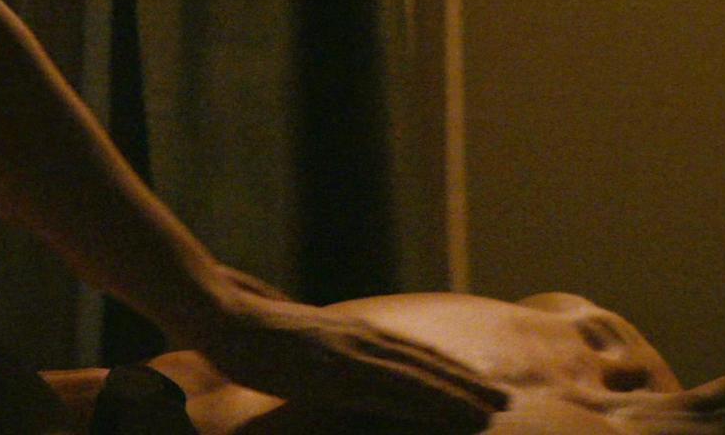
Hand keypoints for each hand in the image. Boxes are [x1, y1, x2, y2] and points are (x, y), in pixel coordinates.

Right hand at [167, 269, 508, 431]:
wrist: (218, 312)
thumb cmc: (248, 324)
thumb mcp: (295, 338)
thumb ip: (322, 346)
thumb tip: (333, 357)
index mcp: (351, 332)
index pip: (411, 353)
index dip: (448, 370)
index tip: (478, 384)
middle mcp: (359, 338)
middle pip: (425, 363)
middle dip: (467, 383)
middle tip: (506, 401)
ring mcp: (348, 354)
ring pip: (418, 377)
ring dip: (457, 394)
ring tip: (492, 411)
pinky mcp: (334, 372)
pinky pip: (389, 391)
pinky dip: (424, 401)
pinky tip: (446, 413)